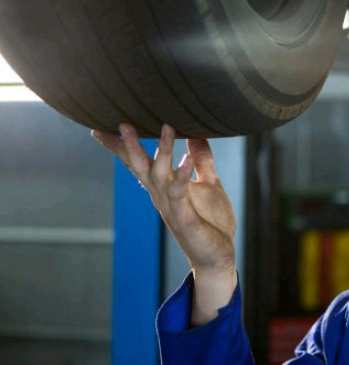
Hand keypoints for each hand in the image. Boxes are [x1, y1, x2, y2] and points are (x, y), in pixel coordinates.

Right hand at [92, 123, 237, 323]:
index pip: (138, 163)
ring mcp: (171, 207)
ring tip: (166, 127)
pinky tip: (185, 158)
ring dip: (161, 151)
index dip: (120, 147)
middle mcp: (161, 196)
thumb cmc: (211, 222)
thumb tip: (198, 136)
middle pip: (140, 167)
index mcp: (163, 187)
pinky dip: (181, 174)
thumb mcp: (210, 185)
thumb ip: (202, 162)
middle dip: (131, 145)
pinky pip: (179, 193)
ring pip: (158, 176)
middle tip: (122, 122)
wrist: (217, 257)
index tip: (100, 128)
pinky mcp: (184, 218)